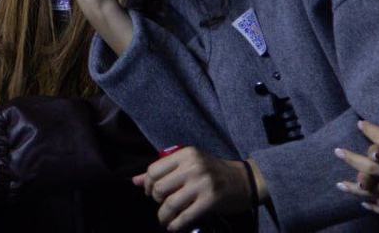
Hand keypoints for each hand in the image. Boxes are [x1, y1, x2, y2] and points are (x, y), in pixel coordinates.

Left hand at [133, 147, 265, 230]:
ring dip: (163, 216)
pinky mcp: (210, 201)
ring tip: (164, 219)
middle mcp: (193, 166)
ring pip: (170, 203)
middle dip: (156, 200)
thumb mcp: (188, 164)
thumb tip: (134, 181)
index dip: (148, 185)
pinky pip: (184, 216)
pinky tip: (173, 226)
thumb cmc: (212, 172)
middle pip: (160, 188)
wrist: (244, 180)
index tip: (152, 192)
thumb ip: (162, 171)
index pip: (154, 170)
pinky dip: (175, 225)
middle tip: (161, 204)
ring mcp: (202, 184)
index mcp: (186, 154)